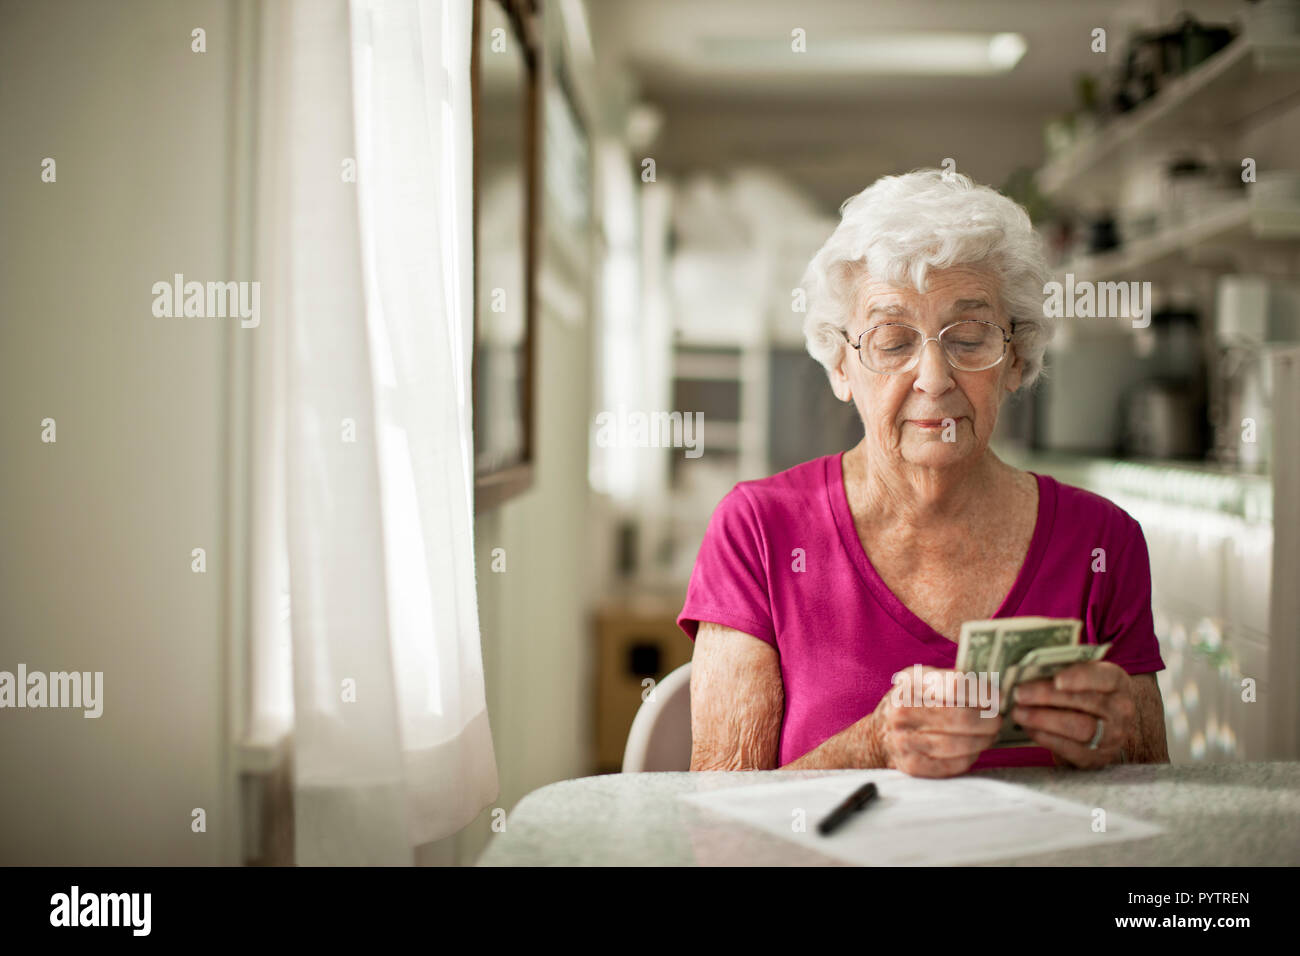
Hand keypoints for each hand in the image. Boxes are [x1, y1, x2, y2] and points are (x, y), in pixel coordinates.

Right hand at [871, 665, 1002, 776]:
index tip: (998, 699)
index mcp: (910, 682)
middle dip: (988, 721)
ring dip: (982, 741)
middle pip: (961, 717)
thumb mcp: (922, 681)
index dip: (984, 693)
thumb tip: (994, 692)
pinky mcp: (910, 765)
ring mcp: (904, 739)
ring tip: (989, 736)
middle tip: (998, 722)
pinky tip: (972, 751)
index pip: (956, 685)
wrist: (877, 735)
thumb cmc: (911, 704)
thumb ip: (952, 681)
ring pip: (959, 744)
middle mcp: (902, 710)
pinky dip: (969, 759)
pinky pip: (951, 765)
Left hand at [1009, 661, 1134, 768]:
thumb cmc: (1084, 693)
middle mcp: (1121, 709)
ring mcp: (1113, 736)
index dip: (1081, 678)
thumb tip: (1026, 672)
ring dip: (1044, 720)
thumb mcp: (1081, 676)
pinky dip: (1046, 738)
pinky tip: (1029, 728)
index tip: (1057, 680)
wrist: (1105, 726)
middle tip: (1019, 693)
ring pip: (1080, 728)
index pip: (1104, 677)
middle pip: (1087, 702)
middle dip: (1049, 697)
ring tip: (1018, 712)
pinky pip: (1071, 749)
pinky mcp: (1098, 757)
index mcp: (1118, 682)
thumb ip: (1062, 671)